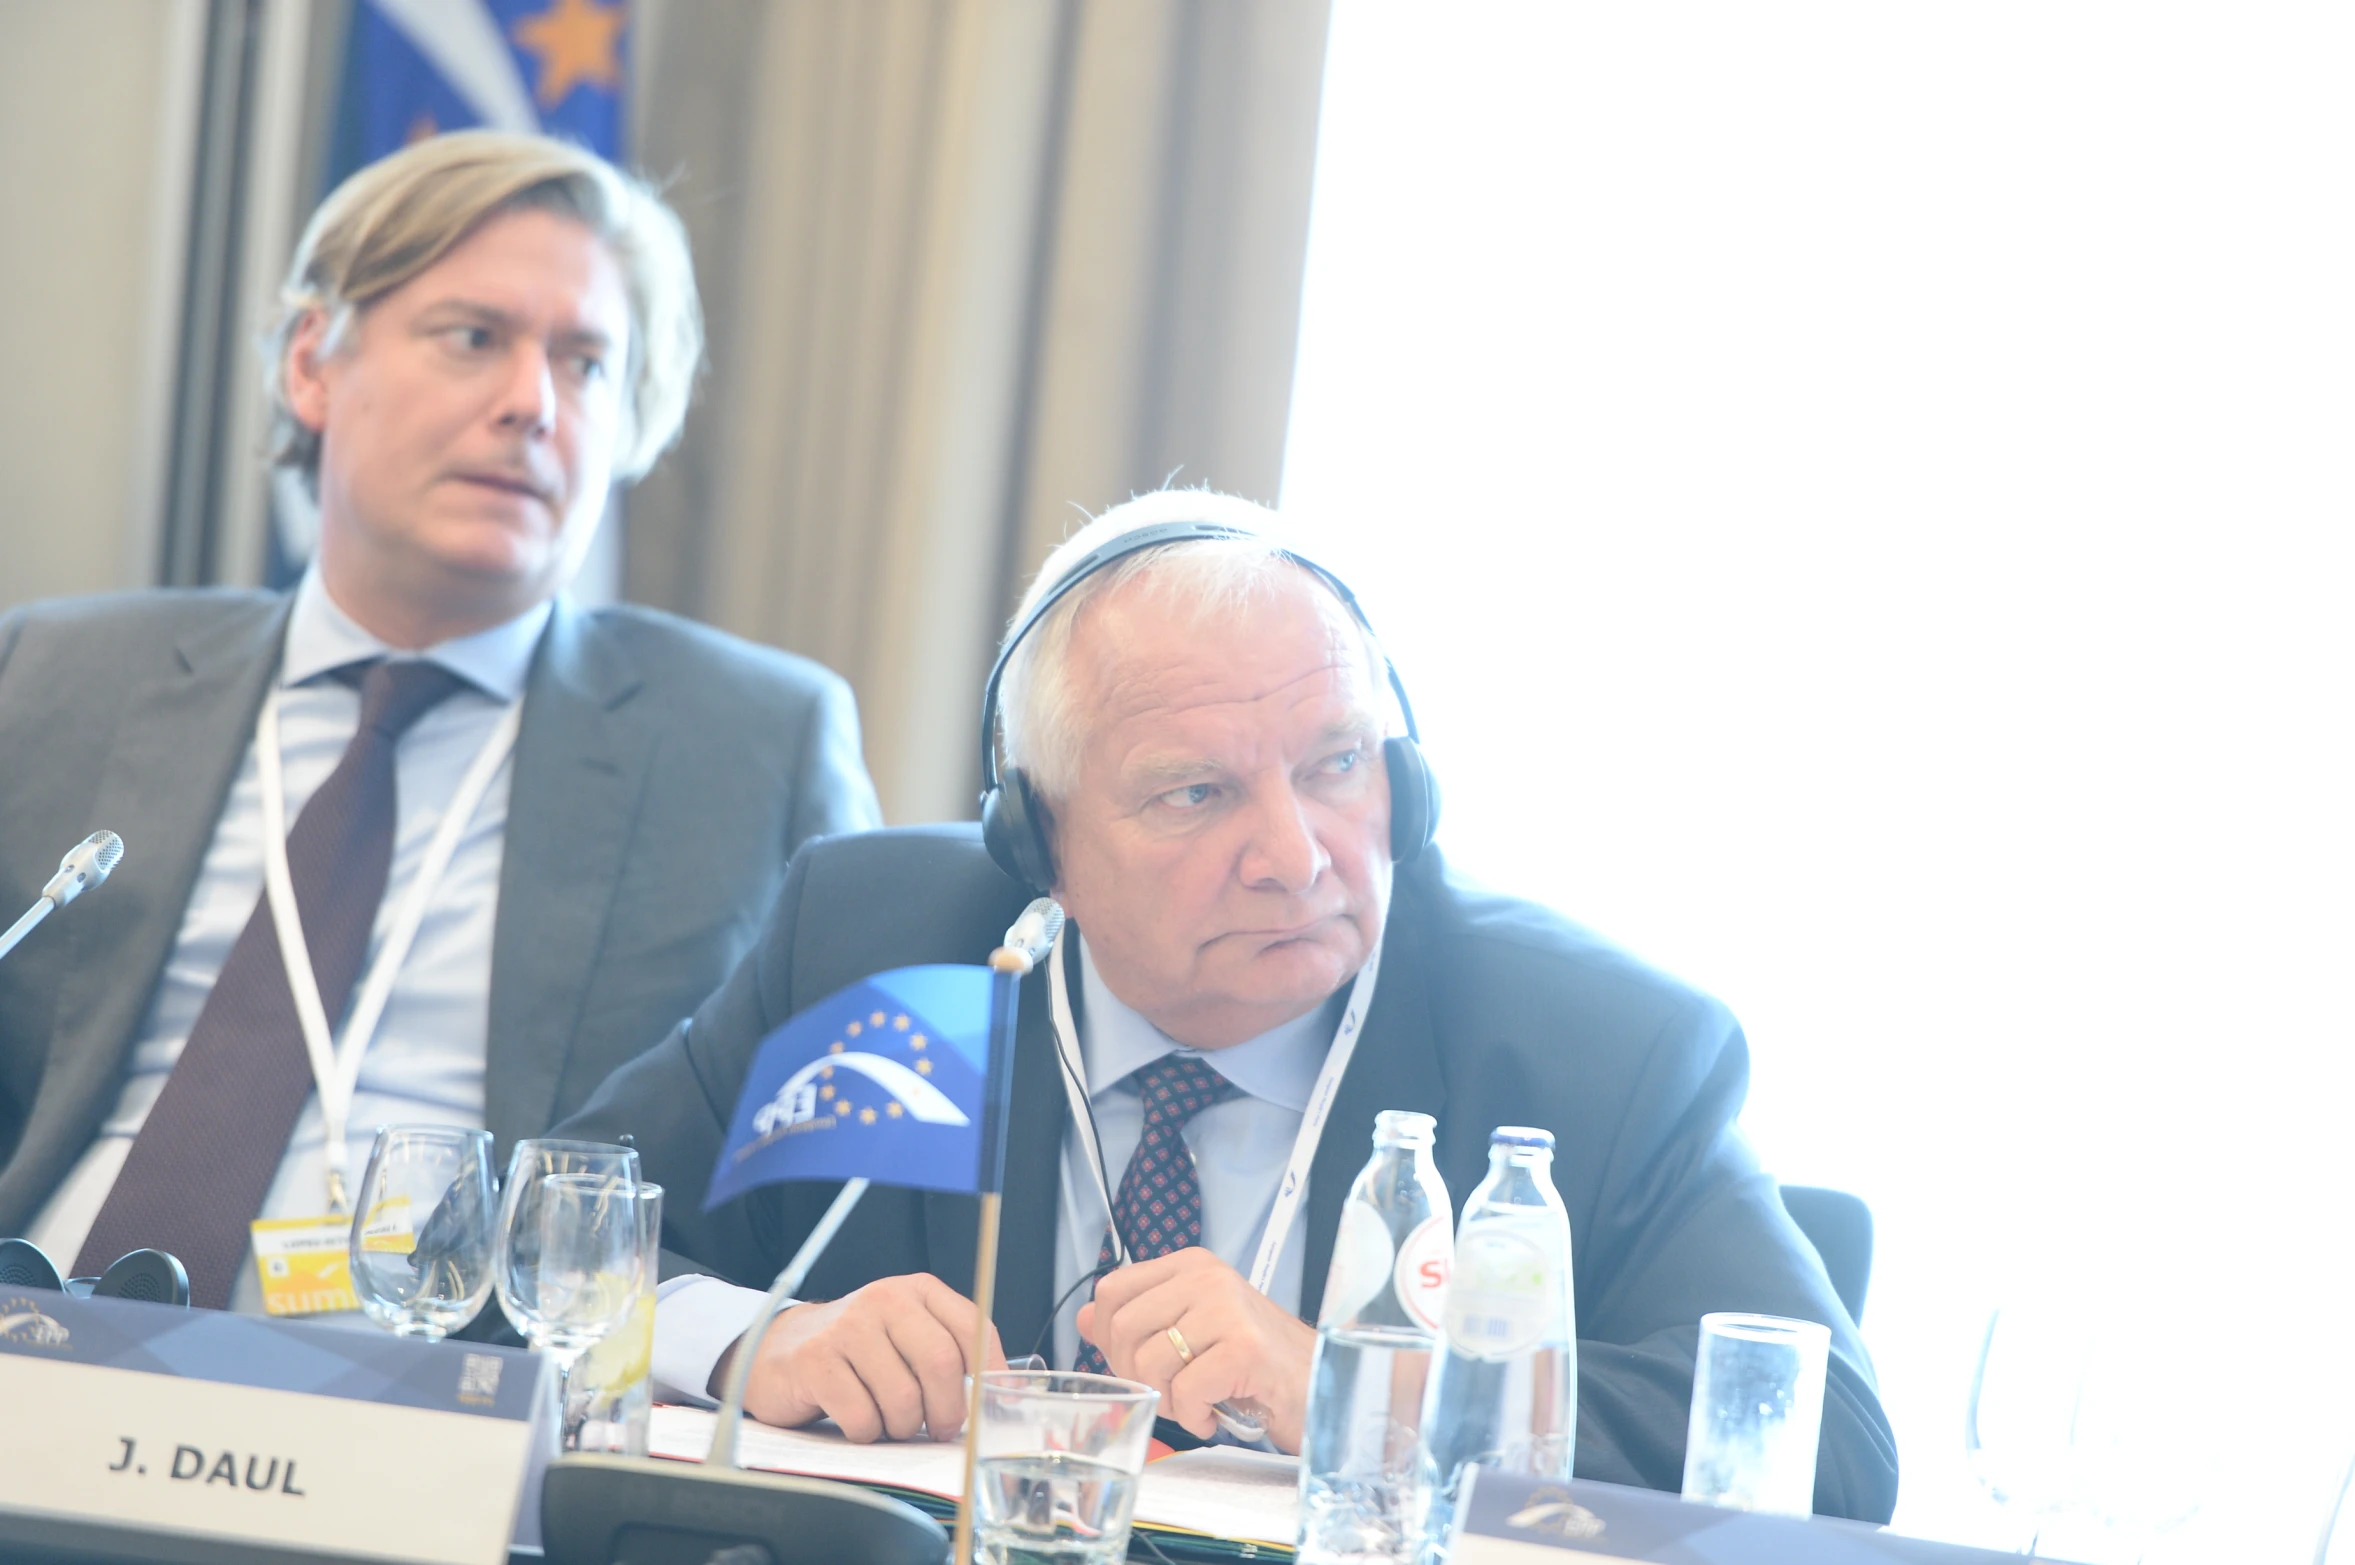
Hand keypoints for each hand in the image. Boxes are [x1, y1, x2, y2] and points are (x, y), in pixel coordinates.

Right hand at [728, 1273, 1005, 1441]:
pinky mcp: (816, 1360)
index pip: (973, 1327)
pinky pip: (862, 1417)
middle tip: (939, 1429)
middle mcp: (885, 1299)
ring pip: (904, 1399)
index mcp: (918, 1291)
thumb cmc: (857, 1351)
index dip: (990, 1372)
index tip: (993, 1403)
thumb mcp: (906, 1335)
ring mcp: (848, 1327)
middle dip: (948, 1411)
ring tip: (890, 1421)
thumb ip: (948, 1352)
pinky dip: (866, 1433)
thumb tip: (999, 1396)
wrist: (781, 1350)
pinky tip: (857, 1421)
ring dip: (902, 1427)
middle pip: (942, 1364)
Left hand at [1075, 1247, 1315, 1452]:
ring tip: (1196, 1404)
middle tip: (1171, 1392)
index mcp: (1190, 1265)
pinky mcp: (1244, 1348)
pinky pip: (1186, 1391)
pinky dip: (1194, 1417)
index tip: (1137, 1363)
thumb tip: (1084, 1317)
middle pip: (1123, 1328)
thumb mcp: (1193, 1331)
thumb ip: (1141, 1320)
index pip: (1112, 1291)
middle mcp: (1207, 1277)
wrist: (1320, 1384)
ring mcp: (1227, 1308)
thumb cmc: (1255, 1363)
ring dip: (1168, 1401)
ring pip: (1150, 1362)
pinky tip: (1215, 1415)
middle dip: (1137, 1376)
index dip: (1109, 1338)